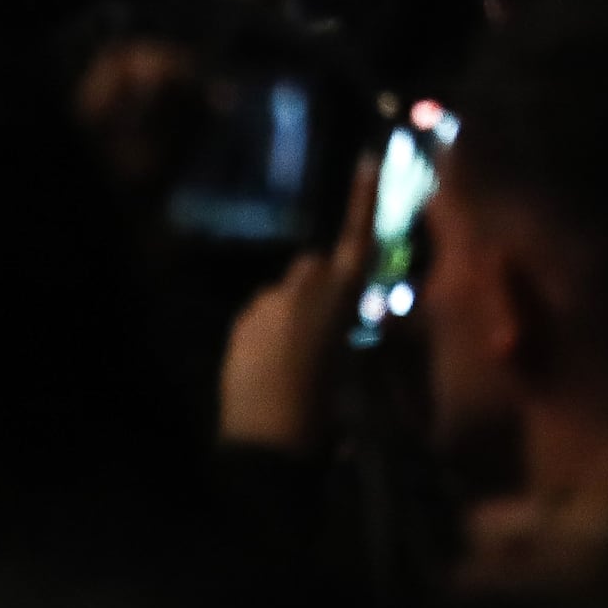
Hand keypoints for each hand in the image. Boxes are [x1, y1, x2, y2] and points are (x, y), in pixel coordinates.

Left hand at [218, 148, 383, 454]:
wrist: (265, 448)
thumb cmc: (325, 416)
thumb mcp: (352, 371)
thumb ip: (345, 329)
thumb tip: (342, 319)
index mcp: (338, 299)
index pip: (356, 240)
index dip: (364, 199)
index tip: (368, 158)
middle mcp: (300, 290)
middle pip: (315, 266)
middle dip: (324, 282)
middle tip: (335, 325)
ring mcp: (263, 306)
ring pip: (287, 292)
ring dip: (296, 308)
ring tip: (301, 356)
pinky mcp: (238, 326)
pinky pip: (262, 314)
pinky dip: (271, 327)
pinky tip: (274, 367)